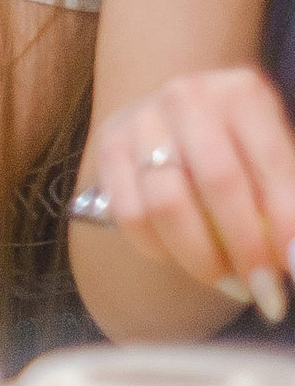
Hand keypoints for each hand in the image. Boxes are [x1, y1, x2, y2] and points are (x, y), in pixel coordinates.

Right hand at [93, 64, 294, 322]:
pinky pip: (129, 214)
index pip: (272, 163)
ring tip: (229, 282)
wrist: (184, 117)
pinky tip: (183, 257)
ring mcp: (140, 119)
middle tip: (266, 293)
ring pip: (165, 204)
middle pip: (217, 183)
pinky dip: (159, 249)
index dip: (287, 223)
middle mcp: (187, 96)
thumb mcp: (277, 158)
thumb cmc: (245, 150)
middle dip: (246, 250)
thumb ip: (290, 202)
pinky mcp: (108, 147)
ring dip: (201, 259)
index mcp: (243, 92)